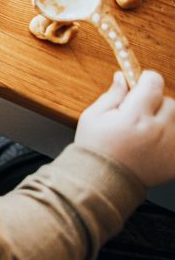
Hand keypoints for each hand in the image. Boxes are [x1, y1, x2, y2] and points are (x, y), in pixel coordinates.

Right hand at [75, 70, 174, 186]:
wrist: (102, 182)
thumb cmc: (95, 149)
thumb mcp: (92, 117)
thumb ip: (112, 95)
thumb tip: (123, 77)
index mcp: (134, 117)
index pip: (153, 83)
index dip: (145, 80)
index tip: (140, 83)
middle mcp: (157, 130)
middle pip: (168, 101)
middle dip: (154, 104)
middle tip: (136, 115)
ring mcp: (170, 146)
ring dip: (163, 121)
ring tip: (144, 132)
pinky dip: (167, 138)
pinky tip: (150, 146)